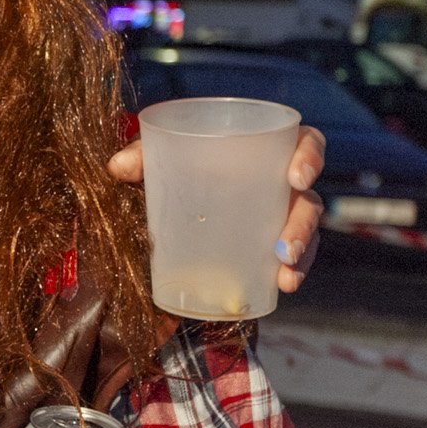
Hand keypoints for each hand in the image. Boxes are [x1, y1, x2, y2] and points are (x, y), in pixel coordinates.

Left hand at [108, 125, 323, 294]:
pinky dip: (291, 271)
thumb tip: (116, 167)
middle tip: (284, 244)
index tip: (296, 177)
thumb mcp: (159, 160)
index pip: (304, 143)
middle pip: (307, 197)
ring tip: (283, 268)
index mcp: (263, 152)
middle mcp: (278, 184)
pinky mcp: (268, 246)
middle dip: (303, 221)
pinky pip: (292, 258)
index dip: (310, 155)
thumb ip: (142, 156)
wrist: (169, 207)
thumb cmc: (176, 169)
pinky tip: (283, 284)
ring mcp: (278, 217)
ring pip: (304, 232)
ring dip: (300, 251)